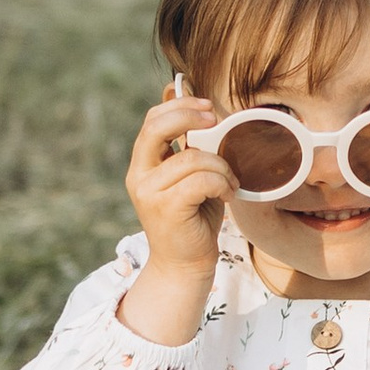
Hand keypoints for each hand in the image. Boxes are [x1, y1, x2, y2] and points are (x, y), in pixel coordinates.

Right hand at [119, 88, 232, 341]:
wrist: (185, 264)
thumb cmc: (194, 218)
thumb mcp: (191, 178)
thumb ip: (193, 151)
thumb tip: (210, 115)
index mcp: (143, 163)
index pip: (152, 120)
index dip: (180, 105)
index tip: (208, 107)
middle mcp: (139, 175)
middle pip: (158, 126)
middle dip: (191, 116)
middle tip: (217, 121)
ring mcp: (149, 191)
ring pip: (193, 158)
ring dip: (222, 166)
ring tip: (229, 182)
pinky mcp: (166, 207)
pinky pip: (201, 179)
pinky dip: (221, 182)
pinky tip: (226, 194)